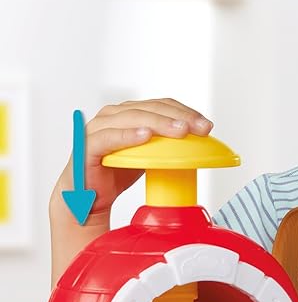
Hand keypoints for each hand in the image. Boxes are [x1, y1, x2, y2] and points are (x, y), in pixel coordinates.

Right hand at [51, 98, 212, 216]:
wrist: (89, 196)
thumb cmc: (117, 172)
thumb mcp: (149, 156)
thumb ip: (166, 145)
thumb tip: (198, 144)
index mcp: (129, 114)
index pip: (161, 105)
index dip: (185, 111)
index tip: (206, 125)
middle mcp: (114, 115)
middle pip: (150, 109)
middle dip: (178, 117)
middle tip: (199, 128)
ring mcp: (99, 128)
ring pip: (132, 118)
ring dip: (159, 123)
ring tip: (180, 130)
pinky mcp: (88, 146)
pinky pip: (109, 138)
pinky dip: (127, 135)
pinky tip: (145, 136)